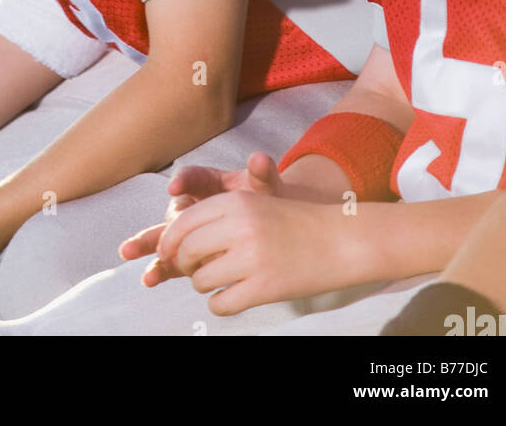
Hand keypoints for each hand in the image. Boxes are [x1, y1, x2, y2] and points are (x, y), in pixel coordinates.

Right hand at [119, 153, 283, 285]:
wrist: (272, 228)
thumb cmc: (266, 202)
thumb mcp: (266, 188)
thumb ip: (262, 175)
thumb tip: (260, 158)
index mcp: (210, 183)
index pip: (193, 177)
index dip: (183, 180)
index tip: (175, 186)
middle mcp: (194, 206)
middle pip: (175, 212)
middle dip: (162, 223)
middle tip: (154, 231)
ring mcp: (191, 231)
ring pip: (166, 236)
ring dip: (147, 244)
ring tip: (129, 251)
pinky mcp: (189, 253)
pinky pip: (172, 260)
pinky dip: (161, 269)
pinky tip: (149, 278)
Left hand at [158, 188, 344, 314]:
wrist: (339, 240)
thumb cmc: (294, 223)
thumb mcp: (253, 204)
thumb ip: (216, 217)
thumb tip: (175, 243)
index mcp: (236, 201)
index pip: (183, 222)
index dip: (169, 241)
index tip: (167, 253)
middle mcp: (240, 226)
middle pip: (186, 251)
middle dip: (182, 265)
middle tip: (194, 269)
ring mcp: (252, 257)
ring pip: (200, 280)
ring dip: (203, 285)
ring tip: (220, 280)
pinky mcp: (264, 286)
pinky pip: (222, 303)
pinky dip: (220, 304)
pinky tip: (232, 296)